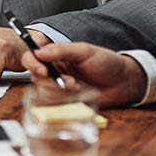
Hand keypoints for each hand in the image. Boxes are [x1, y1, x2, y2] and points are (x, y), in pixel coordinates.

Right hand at [20, 42, 146, 106]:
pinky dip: (64, 100)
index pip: (32, 57)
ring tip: (76, 86)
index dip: (32, 64)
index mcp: (55, 56)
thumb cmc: (106, 62)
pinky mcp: (67, 101)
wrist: (124, 82)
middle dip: (49, 81)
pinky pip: (56, 104)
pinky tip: (78, 94)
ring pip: (44, 92)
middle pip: (35, 77)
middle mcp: (54, 71)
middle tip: (68, 81)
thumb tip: (40, 52)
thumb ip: (62, 50)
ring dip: (58, 91)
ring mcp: (60, 87)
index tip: (43, 70)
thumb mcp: (84, 51)